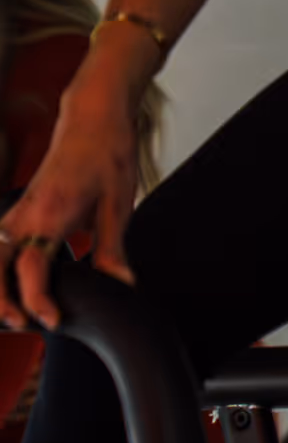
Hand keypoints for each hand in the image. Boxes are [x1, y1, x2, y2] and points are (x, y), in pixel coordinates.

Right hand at [0, 68, 141, 331]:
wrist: (93, 117)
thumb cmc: (108, 155)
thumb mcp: (118, 204)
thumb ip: (112, 248)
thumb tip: (121, 285)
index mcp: (52, 213)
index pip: (32, 267)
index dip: (38, 299)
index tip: (51, 322)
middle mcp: (27, 213)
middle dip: (0, 299)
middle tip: (20, 325)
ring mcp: (19, 209)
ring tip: (11, 313)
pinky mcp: (21, 208)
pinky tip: (9, 284)